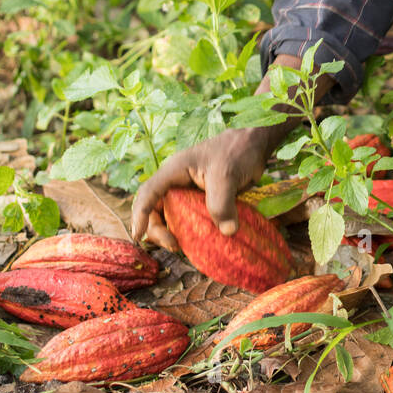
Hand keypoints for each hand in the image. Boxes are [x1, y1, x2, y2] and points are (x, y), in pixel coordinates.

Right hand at [131, 129, 270, 247]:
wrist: (255, 145)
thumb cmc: (236, 151)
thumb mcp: (226, 175)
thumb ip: (222, 203)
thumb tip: (227, 232)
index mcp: (175, 170)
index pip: (149, 192)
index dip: (140, 214)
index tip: (138, 235)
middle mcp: (177, 182)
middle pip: (155, 209)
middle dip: (158, 230)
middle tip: (174, 246)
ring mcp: (189, 191)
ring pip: (171, 216)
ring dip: (173, 232)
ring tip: (183, 247)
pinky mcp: (202, 200)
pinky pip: (190, 219)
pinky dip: (191, 232)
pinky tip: (199, 243)